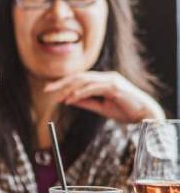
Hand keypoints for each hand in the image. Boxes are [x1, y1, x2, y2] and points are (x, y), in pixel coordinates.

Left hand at [43, 71, 164, 123]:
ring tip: (57, 96)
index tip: (50, 89)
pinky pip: (94, 88)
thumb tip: (68, 100)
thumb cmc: (125, 111)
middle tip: (47, 89)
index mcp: (103, 80)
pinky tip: (71, 98)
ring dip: (69, 88)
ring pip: (84, 80)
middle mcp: (106, 77)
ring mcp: (111, 80)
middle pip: (79, 76)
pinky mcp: (115, 87)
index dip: (64, 83)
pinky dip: (81, 92)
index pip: (79, 79)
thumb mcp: (101, 108)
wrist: (145, 115)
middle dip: (61, 83)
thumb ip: (86, 102)